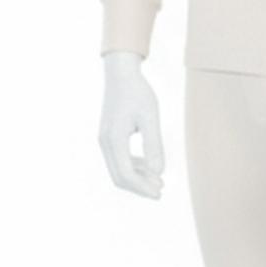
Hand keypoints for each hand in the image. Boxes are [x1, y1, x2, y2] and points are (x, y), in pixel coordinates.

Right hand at [98, 51, 164, 197]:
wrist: (121, 74)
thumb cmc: (138, 92)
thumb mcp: (150, 117)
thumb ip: (153, 145)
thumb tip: (158, 172)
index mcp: (114, 139)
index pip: (126, 175)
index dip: (143, 188)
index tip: (159, 192)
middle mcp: (105, 143)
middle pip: (119, 177)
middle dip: (140, 187)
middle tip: (160, 191)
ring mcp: (105, 140)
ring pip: (118, 169)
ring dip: (137, 178)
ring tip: (159, 181)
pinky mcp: (108, 136)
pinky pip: (119, 159)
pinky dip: (133, 167)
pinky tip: (149, 167)